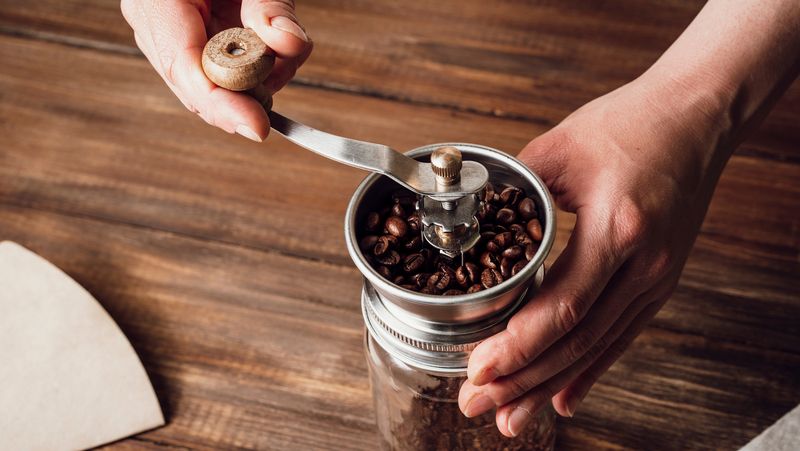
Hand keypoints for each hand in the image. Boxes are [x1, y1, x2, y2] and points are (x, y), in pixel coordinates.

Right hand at [121, 0, 312, 141]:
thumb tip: (290, 44)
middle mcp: (154, 21)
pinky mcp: (189, 38)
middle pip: (195, 87)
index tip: (259, 129)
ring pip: (210, 85)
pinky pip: (217, 72)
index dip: (222, 106)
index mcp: (155, 1)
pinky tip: (275, 54)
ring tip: (283, 52)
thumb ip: (270, 5)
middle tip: (276, 109)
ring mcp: (168, 33)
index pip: (185, 68)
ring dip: (257, 83)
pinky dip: (254, 72)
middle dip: (243, 100)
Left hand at [457, 74, 731, 435]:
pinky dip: (588, 370)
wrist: (697, 117)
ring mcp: (657, 277)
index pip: (563, 305)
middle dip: (522, 380)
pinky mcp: (659, 281)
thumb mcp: (561, 147)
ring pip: (596, 347)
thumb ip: (513, 189)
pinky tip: (561, 398)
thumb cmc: (632, 123)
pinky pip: (620, 336)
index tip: (479, 369)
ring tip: (511, 417)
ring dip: (548, 385)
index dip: (518, 345)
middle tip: (477, 406)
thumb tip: (469, 219)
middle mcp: (644, 263)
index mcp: (617, 227)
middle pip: (577, 340)